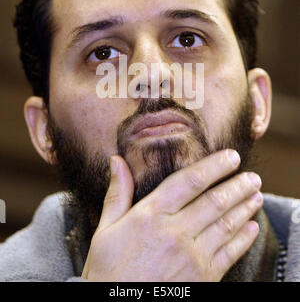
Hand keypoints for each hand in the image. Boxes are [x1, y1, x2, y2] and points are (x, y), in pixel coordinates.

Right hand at [81, 149, 261, 280]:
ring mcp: (191, 256)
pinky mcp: (203, 278)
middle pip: (215, 201)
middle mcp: (175, 232)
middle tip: (252, 176)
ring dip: (245, 207)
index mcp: (151, 214)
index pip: (190, 181)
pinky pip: (229, 254)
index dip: (215, 166)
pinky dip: (244, 239)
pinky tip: (251, 227)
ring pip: (227, 224)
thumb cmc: (108, 269)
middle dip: (238, 185)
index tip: (231, 156)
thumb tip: (116, 160)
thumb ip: (117, 192)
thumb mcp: (106, 228)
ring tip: (256, 195)